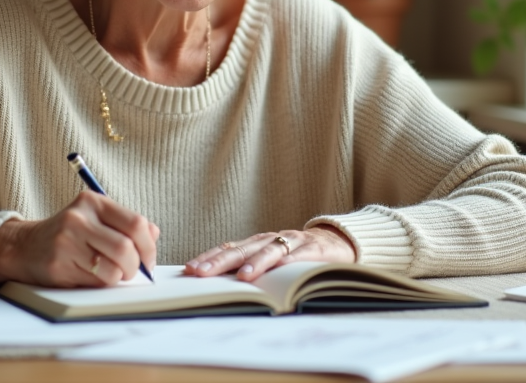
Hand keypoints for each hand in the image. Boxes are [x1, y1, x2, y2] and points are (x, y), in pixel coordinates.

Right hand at [0, 192, 158, 286]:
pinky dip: (102, 284)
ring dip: (119, 277)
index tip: (149, 258)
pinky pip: (96, 282)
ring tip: (113, 273)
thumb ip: (126, 223)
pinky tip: (93, 276)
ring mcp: (67, 242)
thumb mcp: (95, 218)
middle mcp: (79, 218)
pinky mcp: (59, 265)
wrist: (24, 246)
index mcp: (93, 202)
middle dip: (136, 266)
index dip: (149, 246)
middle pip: (126, 248)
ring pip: (113, 269)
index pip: (136, 223)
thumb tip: (154, 235)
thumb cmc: (68, 234)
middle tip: (133, 271)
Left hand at [183, 225, 355, 281]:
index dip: (208, 257)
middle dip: (218, 262)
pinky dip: (284, 263)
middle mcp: (269, 239)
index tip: (188, 269)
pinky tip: (274, 271)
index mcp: (257, 242)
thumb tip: (218, 286)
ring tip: (239, 277)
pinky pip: (296, 257)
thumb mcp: (271, 259)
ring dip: (252, 263)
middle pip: (240, 249)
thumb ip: (250, 267)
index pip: (227, 248)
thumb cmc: (298, 256)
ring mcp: (291, 242)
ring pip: (267, 250)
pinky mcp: (312, 249)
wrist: (336, 241)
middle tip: (199, 273)